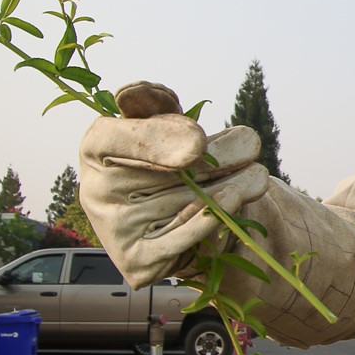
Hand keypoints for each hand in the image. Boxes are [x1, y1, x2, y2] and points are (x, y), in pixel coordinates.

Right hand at [78, 81, 266, 287]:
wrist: (175, 217)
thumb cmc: (168, 157)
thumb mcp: (163, 122)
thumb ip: (155, 103)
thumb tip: (134, 93)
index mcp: (95, 149)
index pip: (113, 138)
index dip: (156, 138)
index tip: (199, 141)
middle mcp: (96, 191)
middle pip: (164, 173)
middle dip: (217, 159)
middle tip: (252, 145)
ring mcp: (116, 229)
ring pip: (184, 203)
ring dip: (230, 186)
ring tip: (259, 175)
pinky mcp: (138, 262)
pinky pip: (180, 239)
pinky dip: (210, 220)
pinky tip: (235, 200)